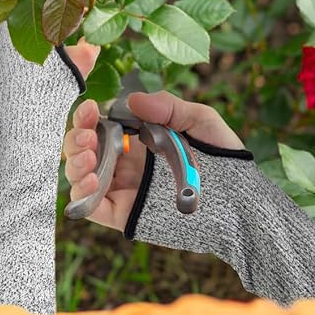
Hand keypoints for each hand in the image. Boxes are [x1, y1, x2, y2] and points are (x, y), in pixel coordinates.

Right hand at [62, 89, 245, 231]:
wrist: (240, 203)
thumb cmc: (223, 158)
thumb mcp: (200, 121)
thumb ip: (170, 107)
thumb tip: (133, 100)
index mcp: (137, 138)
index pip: (99, 123)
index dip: (86, 116)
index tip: (89, 108)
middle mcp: (124, 163)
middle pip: (82, 149)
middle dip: (75, 138)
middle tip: (87, 136)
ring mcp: (122, 189)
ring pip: (80, 176)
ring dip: (73, 163)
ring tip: (88, 158)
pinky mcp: (124, 214)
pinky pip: (90, 206)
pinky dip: (81, 193)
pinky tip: (91, 180)